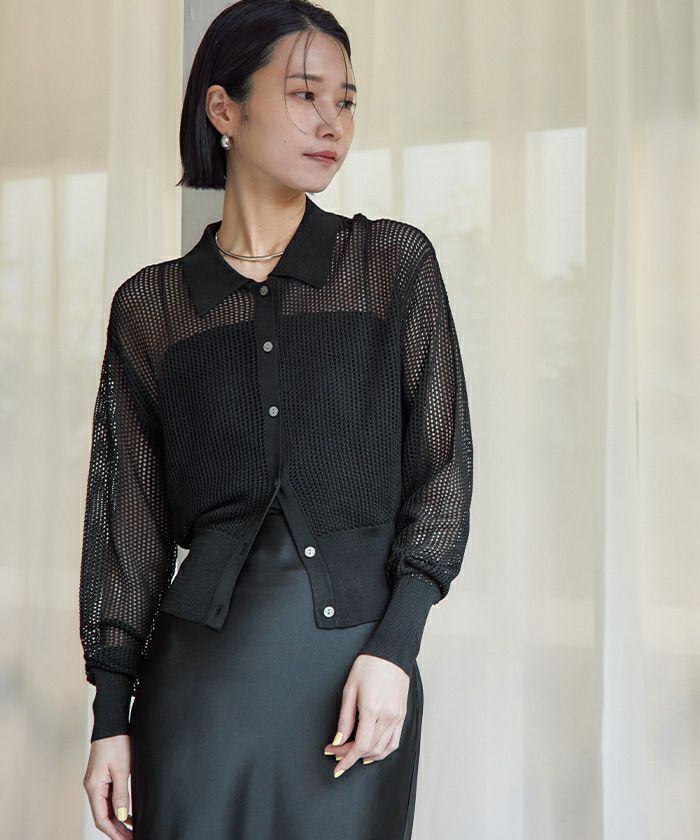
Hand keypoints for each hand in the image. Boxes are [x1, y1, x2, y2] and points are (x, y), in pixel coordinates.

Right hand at [83, 734, 132, 837]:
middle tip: (132, 837)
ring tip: (132, 829)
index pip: (101, 818)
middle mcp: (92, 787)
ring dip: (117, 820)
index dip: (113, 832)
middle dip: (116, 830)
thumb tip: (121, 816)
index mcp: (94, 786)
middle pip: (102, 816)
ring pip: (105, 808)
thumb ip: (121, 793)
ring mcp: (96, 783)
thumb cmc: (117, 742)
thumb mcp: (122, 769)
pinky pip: (107, 799)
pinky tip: (127, 813)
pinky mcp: (102, 777)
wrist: (111, 724)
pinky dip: (116, 808)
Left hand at [324, 654, 409, 777]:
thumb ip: (345, 718)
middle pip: (369, 748)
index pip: (360, 745)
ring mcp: (397, 717)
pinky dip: (383, 752)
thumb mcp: (350, 689)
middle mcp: (388, 716)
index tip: (336, 765)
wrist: (390, 653)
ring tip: (351, 755)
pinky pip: (394, 741)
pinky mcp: (402, 715)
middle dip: (350, 755)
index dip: (346, 758)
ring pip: (383, 749)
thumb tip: (339, 739)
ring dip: (366, 756)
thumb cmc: (368, 666)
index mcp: (372, 709)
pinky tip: (372, 753)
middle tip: (336, 752)